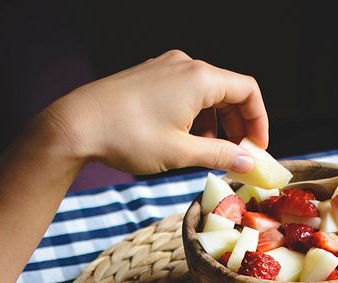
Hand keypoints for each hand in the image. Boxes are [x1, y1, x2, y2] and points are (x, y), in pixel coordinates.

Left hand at [44, 49, 268, 175]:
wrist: (78, 124)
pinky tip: (183, 140)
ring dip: (215, 123)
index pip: (248, 91)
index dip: (259, 122)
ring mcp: (166, 68)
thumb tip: (248, 163)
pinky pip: (184, 92)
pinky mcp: (150, 76)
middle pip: (229, 91)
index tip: (256, 150)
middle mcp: (185, 65)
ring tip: (207, 153)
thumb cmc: (128, 137)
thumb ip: (220, 155)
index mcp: (200, 78)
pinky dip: (194, 115)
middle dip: (237, 125)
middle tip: (237, 157)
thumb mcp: (181, 153)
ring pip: (206, 93)